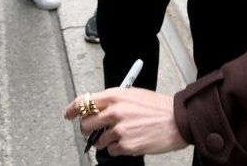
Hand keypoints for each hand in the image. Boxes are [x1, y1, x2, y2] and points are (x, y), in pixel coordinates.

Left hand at [64, 87, 187, 155]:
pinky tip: (129, 140)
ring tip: (119, 135)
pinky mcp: (126, 145)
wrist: (177, 120)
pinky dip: (117, 148)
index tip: (68, 114)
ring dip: (104, 140)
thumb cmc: (158, 107)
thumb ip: (113, 100)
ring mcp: (120, 129)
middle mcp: (115, 111)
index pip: (84, 101)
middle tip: (92, 131)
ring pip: (98, 140)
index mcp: (115, 95)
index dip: (72, 109)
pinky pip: (112, 150)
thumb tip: (96, 107)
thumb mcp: (133, 95)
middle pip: (86, 124)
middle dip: (87, 129)